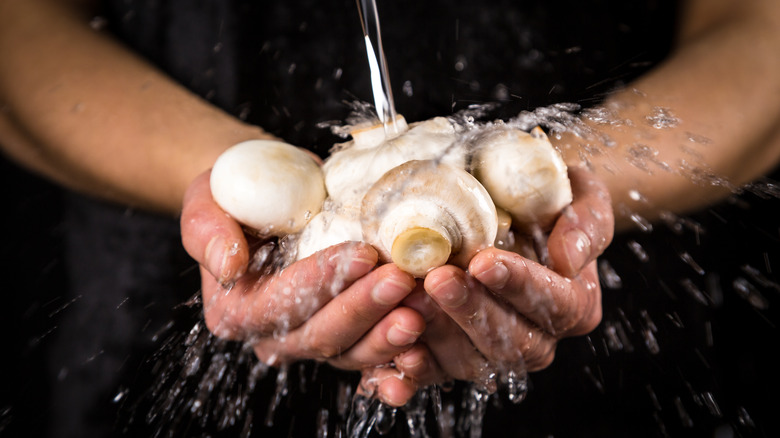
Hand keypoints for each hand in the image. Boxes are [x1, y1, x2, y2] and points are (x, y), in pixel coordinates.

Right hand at [181, 171, 424, 373]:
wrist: (267, 198)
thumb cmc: (236, 195)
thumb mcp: (206, 199)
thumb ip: (207, 231)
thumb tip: (229, 264)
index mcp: (235, 311)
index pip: (281, 304)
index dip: (323, 281)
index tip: (362, 254)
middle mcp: (272, 335)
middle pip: (322, 334)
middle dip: (365, 307)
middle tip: (403, 278)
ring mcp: (311, 338)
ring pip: (353, 350)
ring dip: (390, 332)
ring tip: (425, 305)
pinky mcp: (345, 333)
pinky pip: (374, 350)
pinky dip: (402, 347)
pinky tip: (431, 328)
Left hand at [369, 166, 613, 397]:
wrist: (508, 208)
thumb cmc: (546, 199)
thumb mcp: (581, 195)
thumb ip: (585, 223)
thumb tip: (569, 258)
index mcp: (574, 304)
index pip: (555, 304)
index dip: (519, 285)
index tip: (483, 261)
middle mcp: (538, 338)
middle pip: (510, 342)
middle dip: (471, 310)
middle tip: (438, 278)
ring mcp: (492, 353)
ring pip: (469, 361)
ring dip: (437, 335)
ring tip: (408, 301)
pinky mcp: (452, 359)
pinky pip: (433, 374)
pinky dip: (411, 370)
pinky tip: (392, 358)